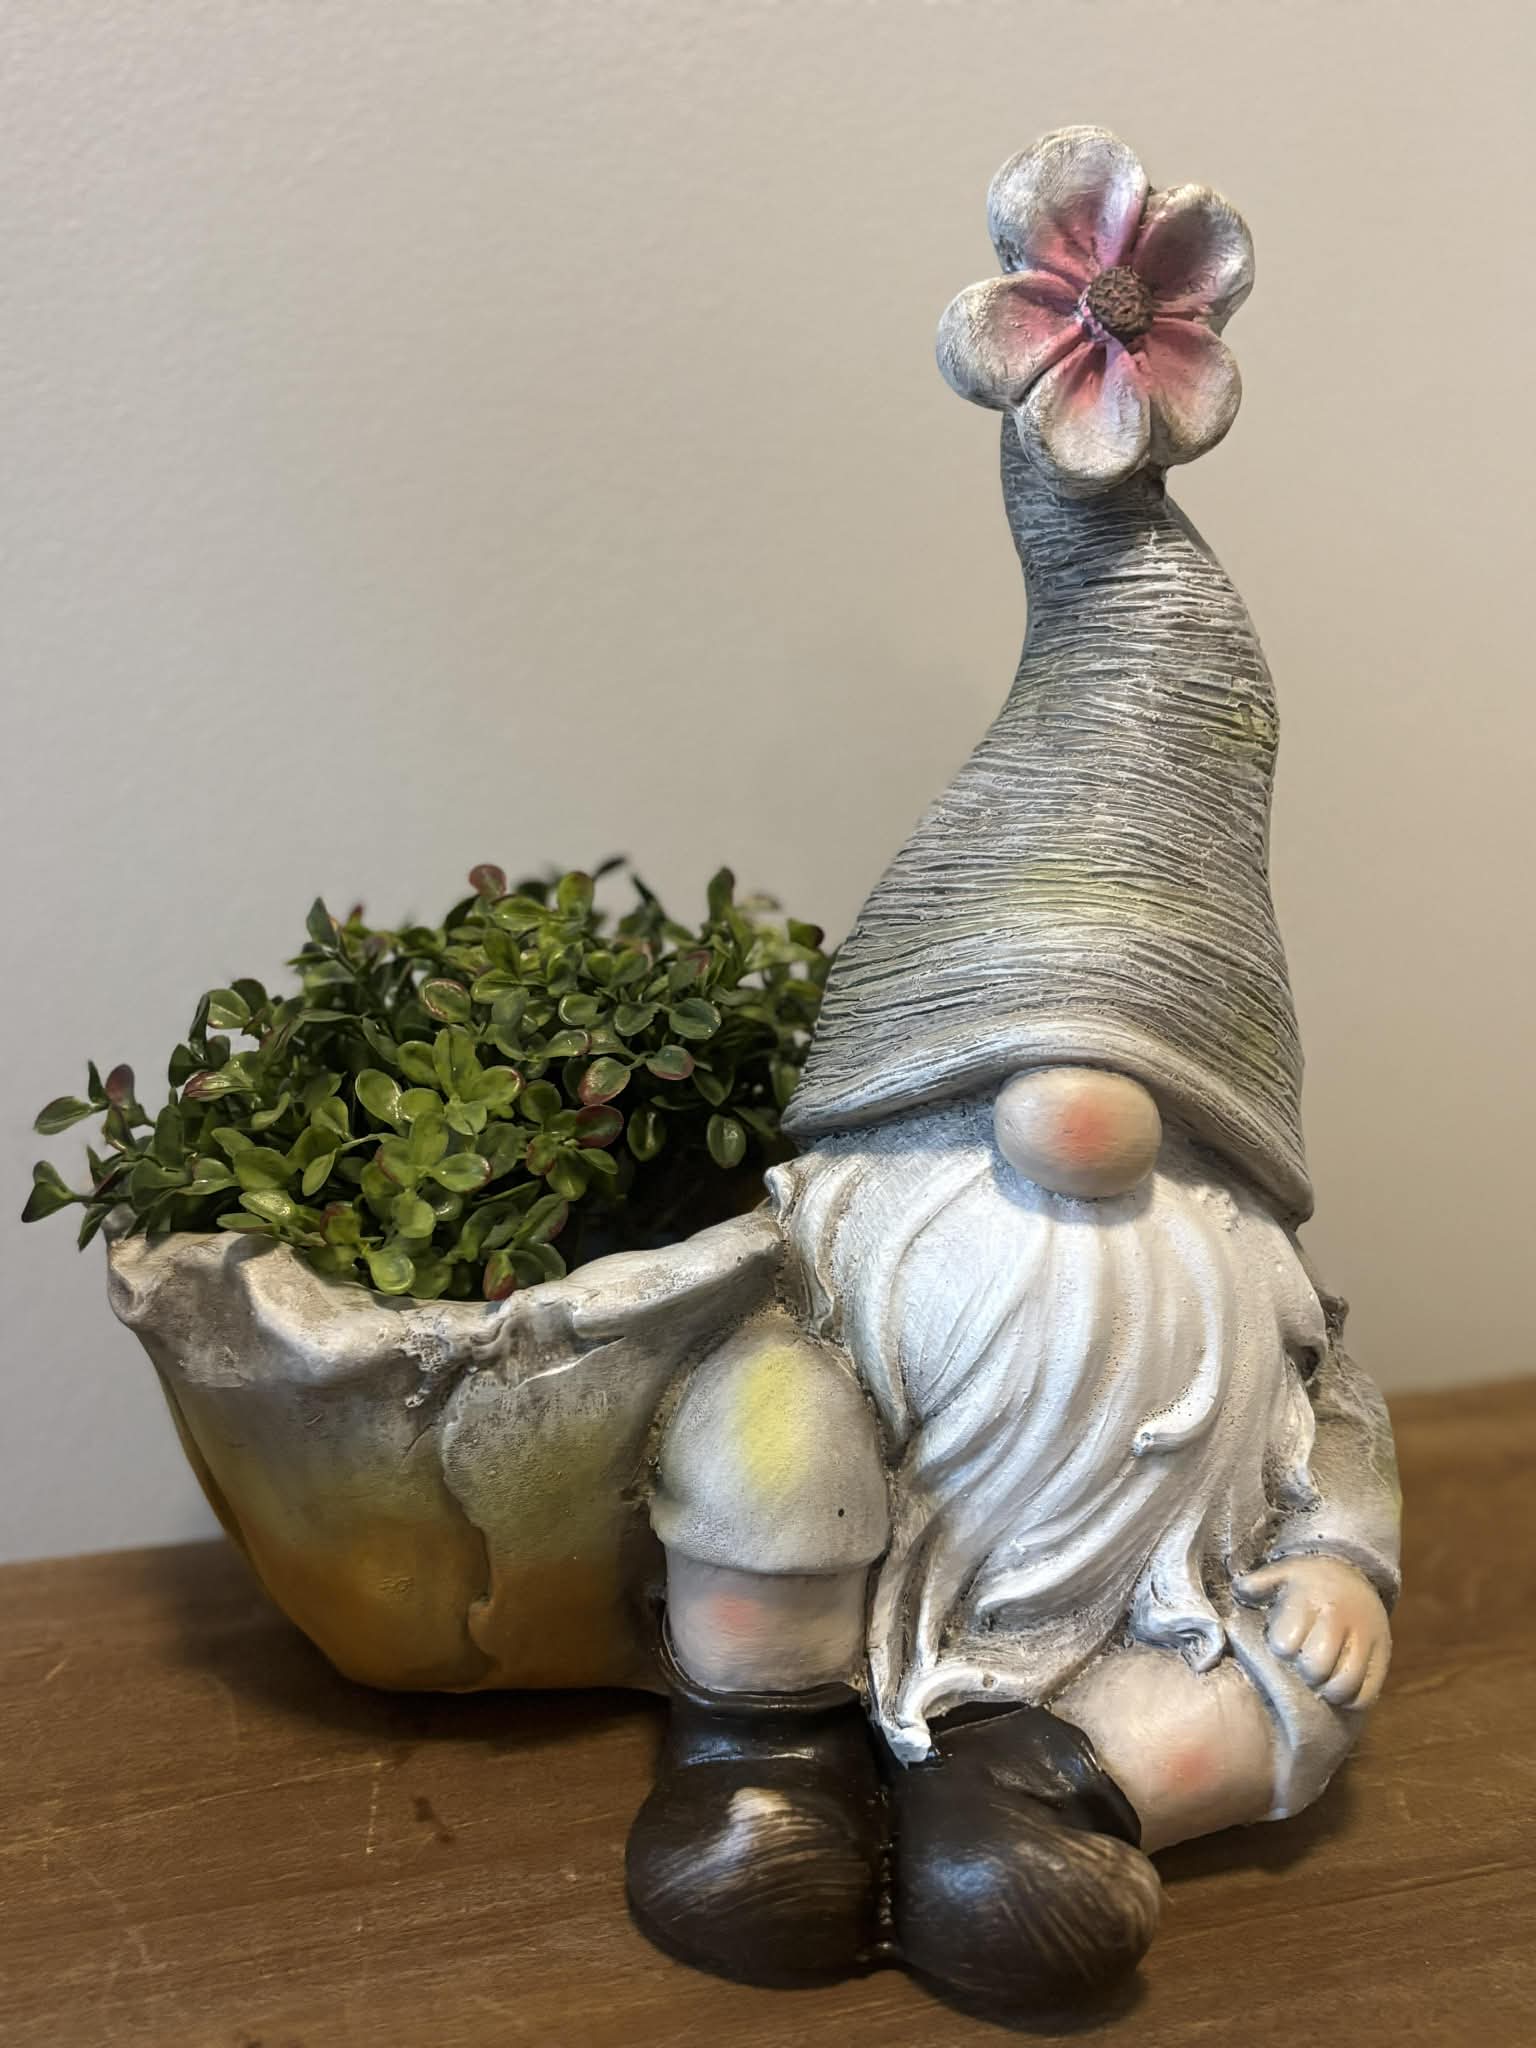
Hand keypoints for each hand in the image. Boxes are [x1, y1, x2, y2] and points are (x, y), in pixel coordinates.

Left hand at [1233, 1555, 1390, 1708]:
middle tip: (1304, 1665)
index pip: (1288, 1642)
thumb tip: (1238, 1590)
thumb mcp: (1282, 1572)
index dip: (1282, 1648)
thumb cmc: (1309, 1579)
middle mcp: (1340, 1620)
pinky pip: (1367, 1693)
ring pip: (1345, 1684)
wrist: (1353, 1571)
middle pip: (1317, 1667)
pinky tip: (1339, 1687)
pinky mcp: (1382, 1655)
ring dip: (1328, 1690)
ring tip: (1321, 1680)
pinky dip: (1352, 1699)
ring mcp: (1365, 1639)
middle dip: (1306, 1671)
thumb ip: (1257, 1583)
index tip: (1284, 1645)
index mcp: (1310, 1600)